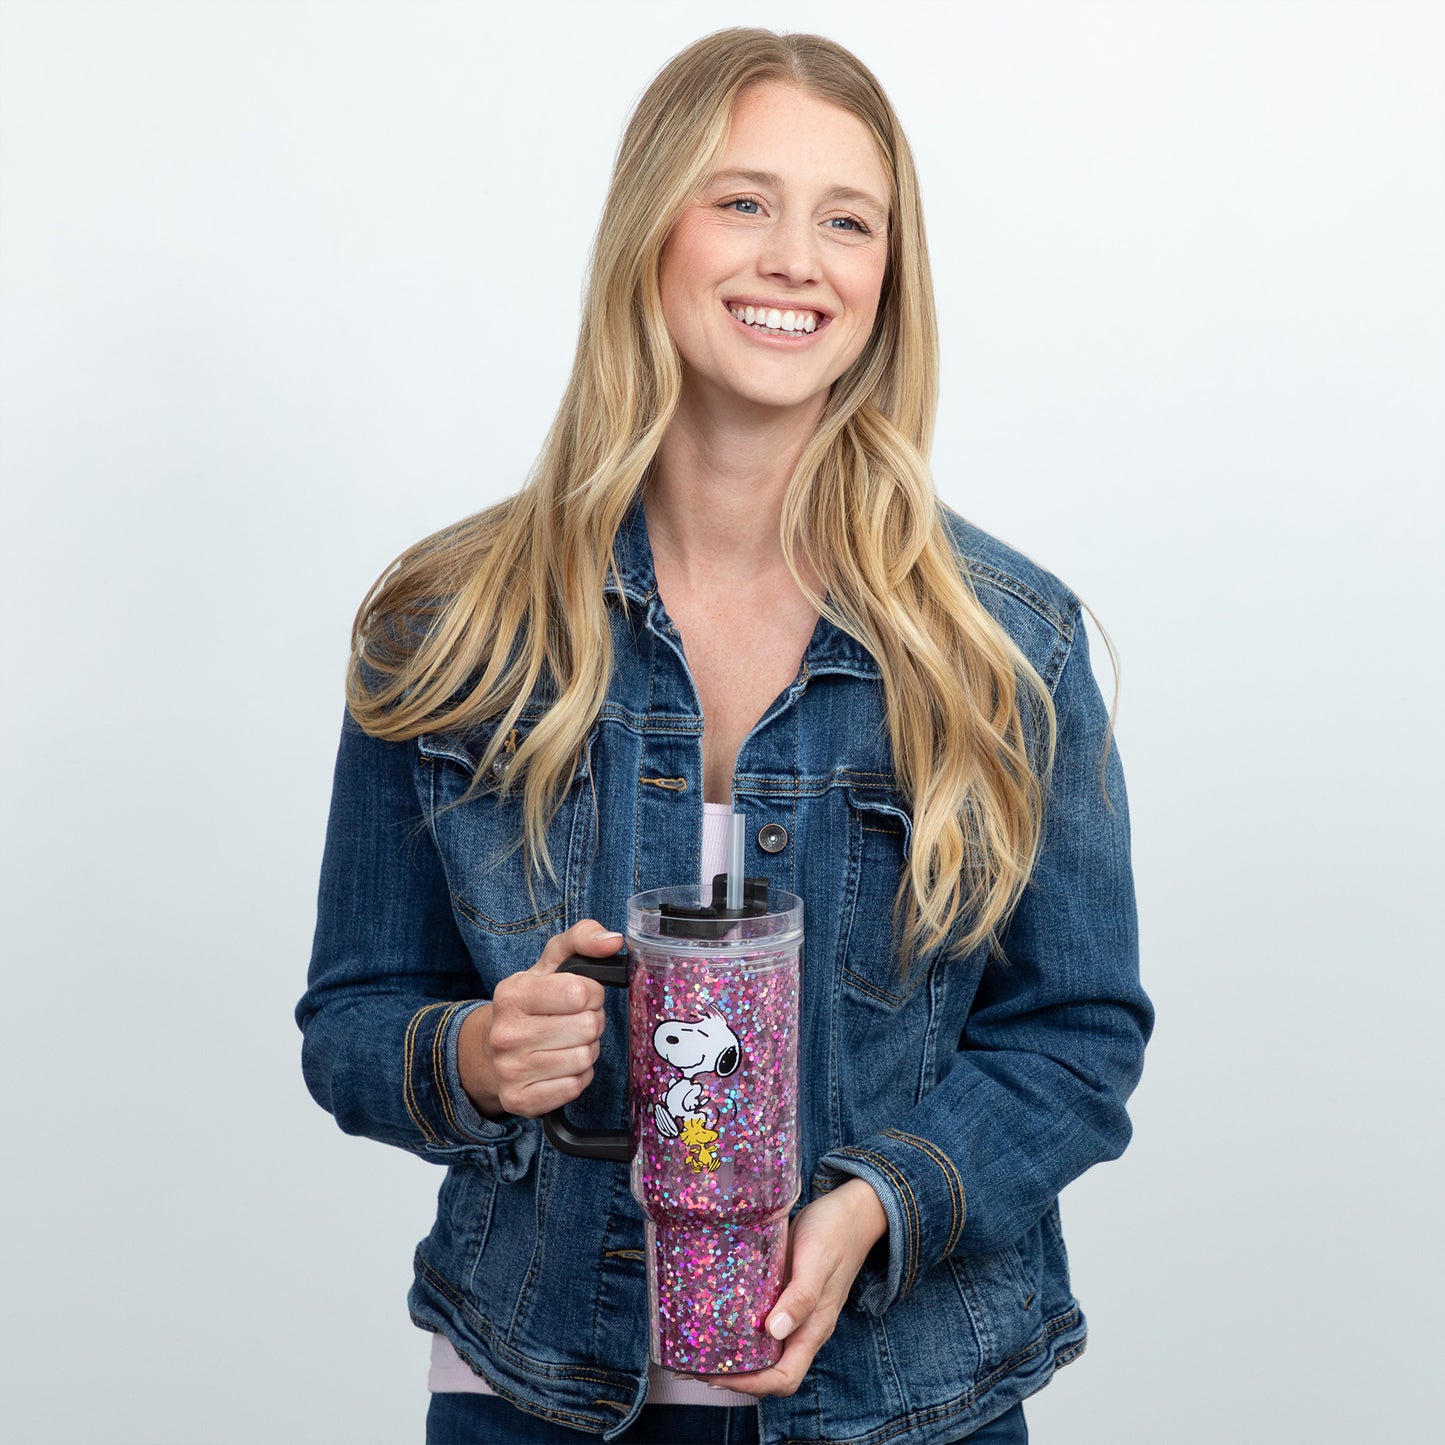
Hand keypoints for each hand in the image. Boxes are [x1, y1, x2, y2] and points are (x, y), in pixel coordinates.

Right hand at [457, 919, 621, 1118]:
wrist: (491, 1050)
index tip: (582, 996)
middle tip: (576, 1021)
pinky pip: (575, 1087)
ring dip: (587, 1050)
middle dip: (592, 1022)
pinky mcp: (519, 1100)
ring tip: (569, 1042)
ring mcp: (510, 1070)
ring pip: (585, 1059)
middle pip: (588, 1027)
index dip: (593, 993)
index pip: (581, 992)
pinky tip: (562, 1066)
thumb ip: (583, 938)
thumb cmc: (532, 1002)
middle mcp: (505, 1033)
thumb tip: (613, 941)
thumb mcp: (551, 962)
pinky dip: (578, 1077)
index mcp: (512, 993)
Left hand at [698, 1177, 887, 1397]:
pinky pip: (759, 1321)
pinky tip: (715, 1315)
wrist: (850, 1212)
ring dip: (731, 1354)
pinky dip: (736, 1327)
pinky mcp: (782, 1295)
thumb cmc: (835, 1233)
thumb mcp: (818, 1260)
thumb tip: (775, 1331)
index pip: (784, 1378)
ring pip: (761, 1349)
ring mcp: (792, 1313)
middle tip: (693, 1364)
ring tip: (695, 1346)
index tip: (717, 1376)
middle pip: (768, 1371)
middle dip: (732, 1375)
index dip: (751, 1385)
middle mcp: (801, 1329)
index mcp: (813, 1329)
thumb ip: (801, 1296)